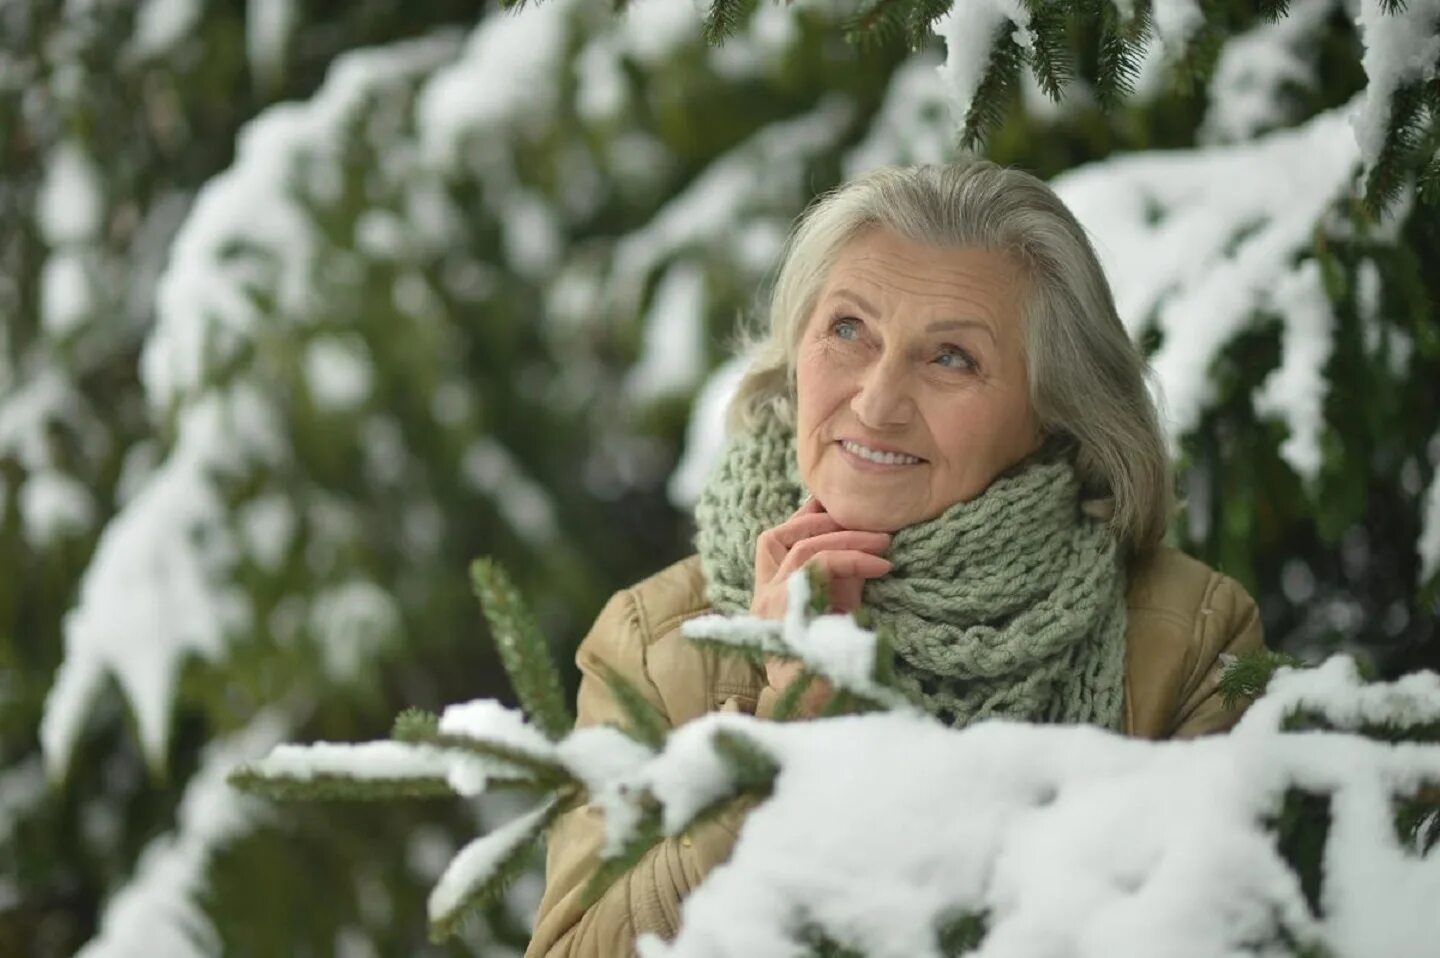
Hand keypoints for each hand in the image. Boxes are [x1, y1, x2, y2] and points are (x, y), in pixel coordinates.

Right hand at [751, 497, 890, 717]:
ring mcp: (770, 606)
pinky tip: (881, 565)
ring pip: (800, 547)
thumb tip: (869, 538)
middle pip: (777, 536)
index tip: (836, 503)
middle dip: (824, 520)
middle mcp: (762, 599)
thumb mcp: (840, 611)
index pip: (773, 541)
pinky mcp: (785, 613)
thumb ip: (844, 576)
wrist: (827, 712)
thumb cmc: (838, 665)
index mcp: (770, 597)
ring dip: (847, 537)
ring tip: (885, 540)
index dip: (802, 516)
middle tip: (871, 522)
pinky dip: (852, 558)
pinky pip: (817, 566)